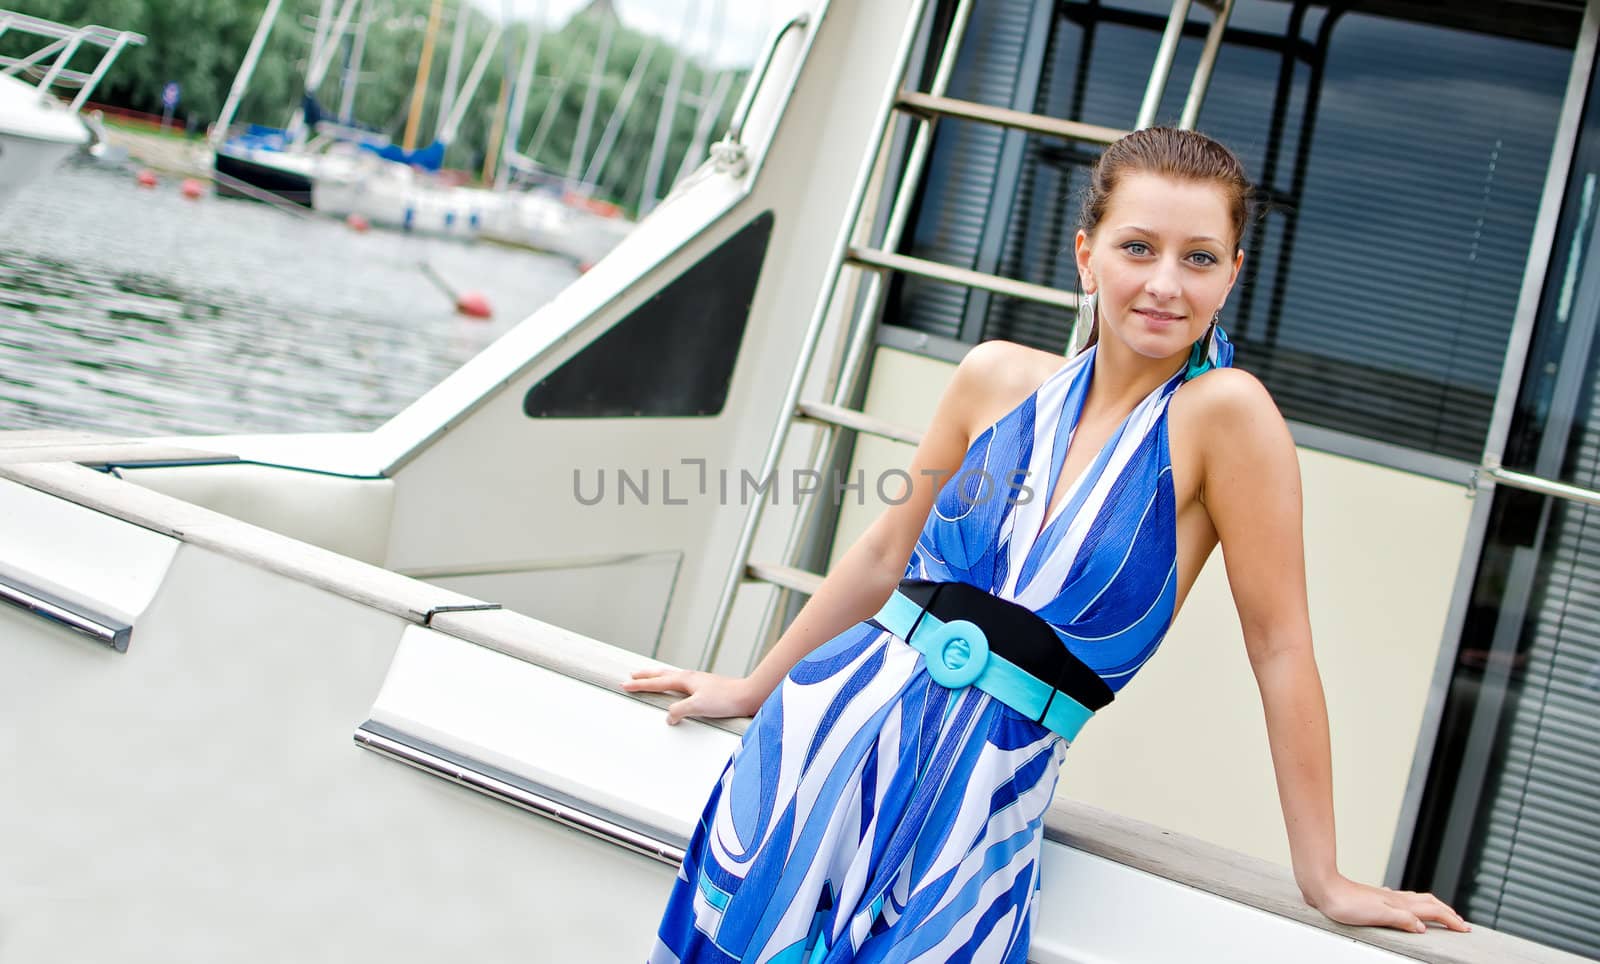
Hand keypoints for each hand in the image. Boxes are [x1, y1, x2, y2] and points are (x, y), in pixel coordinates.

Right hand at [621, 668, 761, 724]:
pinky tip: (677, 688)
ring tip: (650, 678)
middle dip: (646, 676)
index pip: (657, 683)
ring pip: (672, 677)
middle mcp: (690, 677)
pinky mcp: (706, 687)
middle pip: (662, 675)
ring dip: (658, 677)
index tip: (625, 684)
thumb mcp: (698, 706)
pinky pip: (682, 683)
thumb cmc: (725, 699)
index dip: (640, 685)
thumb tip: (668, 716)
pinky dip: (672, 683)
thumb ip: (679, 710)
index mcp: (685, 680)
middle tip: (632, 676)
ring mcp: (698, 681)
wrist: (748, 696)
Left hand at [1307, 876, 1469, 934]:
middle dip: (1447, 912)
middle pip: (1429, 903)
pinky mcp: (1375, 898)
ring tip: (1441, 913)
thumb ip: (1402, 919)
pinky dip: (1413, 905)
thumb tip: (1423, 927)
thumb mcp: (1378, 914)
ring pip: (1417, 901)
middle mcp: (1395, 898)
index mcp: (1400, 904)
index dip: (1450, 920)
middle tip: (1460, 922)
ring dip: (1432, 908)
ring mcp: (1386, 897)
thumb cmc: (1346, 902)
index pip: (1433, 912)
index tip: (1465, 928)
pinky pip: (1402, 901)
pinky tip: (1406, 906)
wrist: (1324, 887)